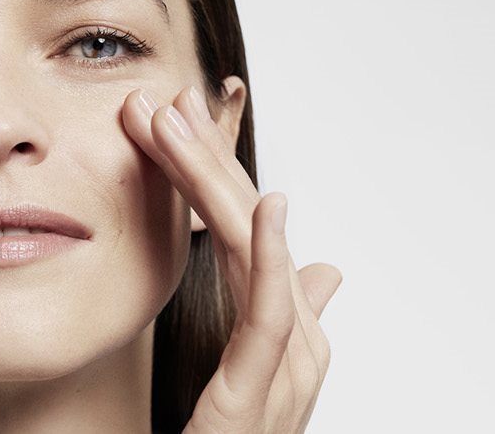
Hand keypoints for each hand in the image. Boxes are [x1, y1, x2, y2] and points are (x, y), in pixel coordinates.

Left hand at [121, 84, 342, 432]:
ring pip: (252, 255)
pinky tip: (264, 204)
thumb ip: (277, 322)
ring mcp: (284, 370)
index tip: (180, 116)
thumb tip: (322, 271)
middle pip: (251, 231)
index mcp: (288, 338)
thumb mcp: (244, 383)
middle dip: (212, 159)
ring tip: (179, 123)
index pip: (248, 235)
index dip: (218, 172)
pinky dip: (270, 255)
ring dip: (216, 181)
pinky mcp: (258, 396)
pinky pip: (270, 316)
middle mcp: (295, 346)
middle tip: (172, 96)